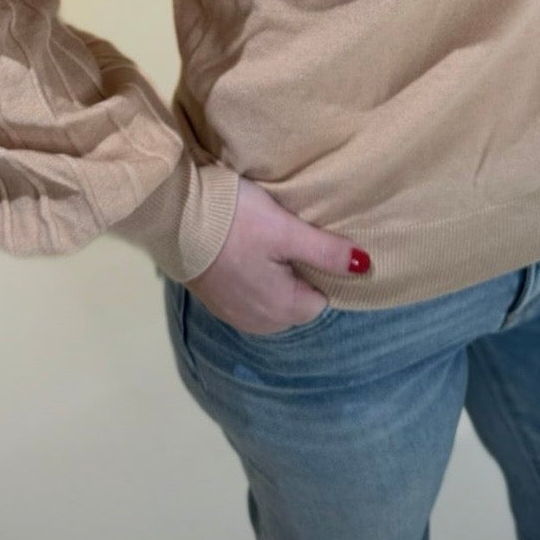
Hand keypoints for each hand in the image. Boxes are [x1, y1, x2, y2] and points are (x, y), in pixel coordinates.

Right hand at [186, 175, 370, 335]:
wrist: (173, 216)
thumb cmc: (236, 221)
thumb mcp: (286, 230)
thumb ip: (326, 251)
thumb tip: (366, 267)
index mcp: (281, 310)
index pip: (321, 299)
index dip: (321, 270)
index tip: (311, 242)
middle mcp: (258, 323)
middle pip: (296, 302)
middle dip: (298, 274)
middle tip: (288, 235)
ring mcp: (232, 314)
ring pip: (271, 299)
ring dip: (274, 275)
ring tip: (266, 240)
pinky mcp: (213, 300)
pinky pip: (247, 294)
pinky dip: (251, 276)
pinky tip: (244, 249)